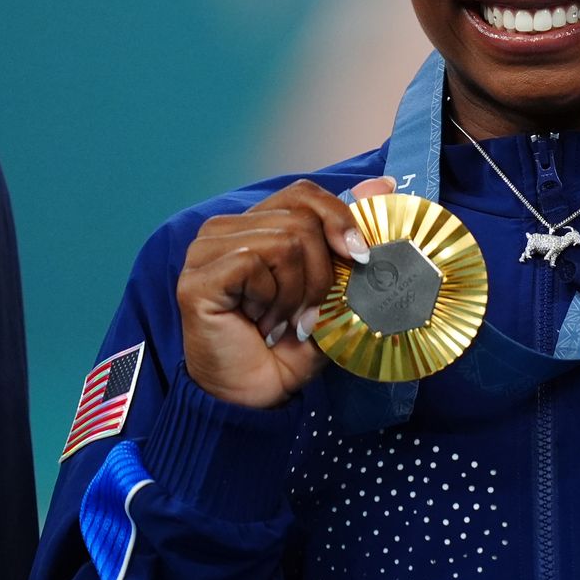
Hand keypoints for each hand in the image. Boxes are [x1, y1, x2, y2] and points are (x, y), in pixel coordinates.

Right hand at [176, 176, 394, 407]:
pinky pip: (254, 263)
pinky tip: (262, 325)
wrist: (257, 398)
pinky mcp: (197, 277)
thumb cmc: (291, 347)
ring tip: (283, 323)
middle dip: (322, 275)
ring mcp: (205, 251)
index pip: (304, 194)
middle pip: (301, 220)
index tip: (359, 257)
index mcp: (257, 227)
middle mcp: (226, 230)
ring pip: (284, 242)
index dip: (339, 219)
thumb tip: (382, 182)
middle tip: (308, 314)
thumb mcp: (334, 290)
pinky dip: (272, 300)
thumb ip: (350, 238)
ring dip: (298, 294)